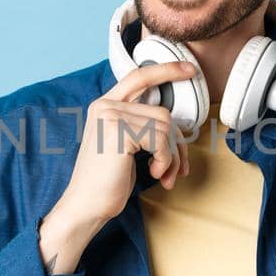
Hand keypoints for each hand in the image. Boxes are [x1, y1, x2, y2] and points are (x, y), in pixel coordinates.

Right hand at [37, 60, 195, 273]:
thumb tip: (179, 126)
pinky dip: (165, 160)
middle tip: (177, 169)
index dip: (166, 70)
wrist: (86, 206)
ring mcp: (111, 116)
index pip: (139, 77)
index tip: (190, 69)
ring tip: (164, 175)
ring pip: (166, 127)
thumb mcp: (125, 146)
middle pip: (163, 113)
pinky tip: (154, 173)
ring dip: (172, 157)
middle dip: (177, 144)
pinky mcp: (119, 132)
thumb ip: (142, 126)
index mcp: (105, 106)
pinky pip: (161, 140)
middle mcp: (105, 106)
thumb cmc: (107, 182)